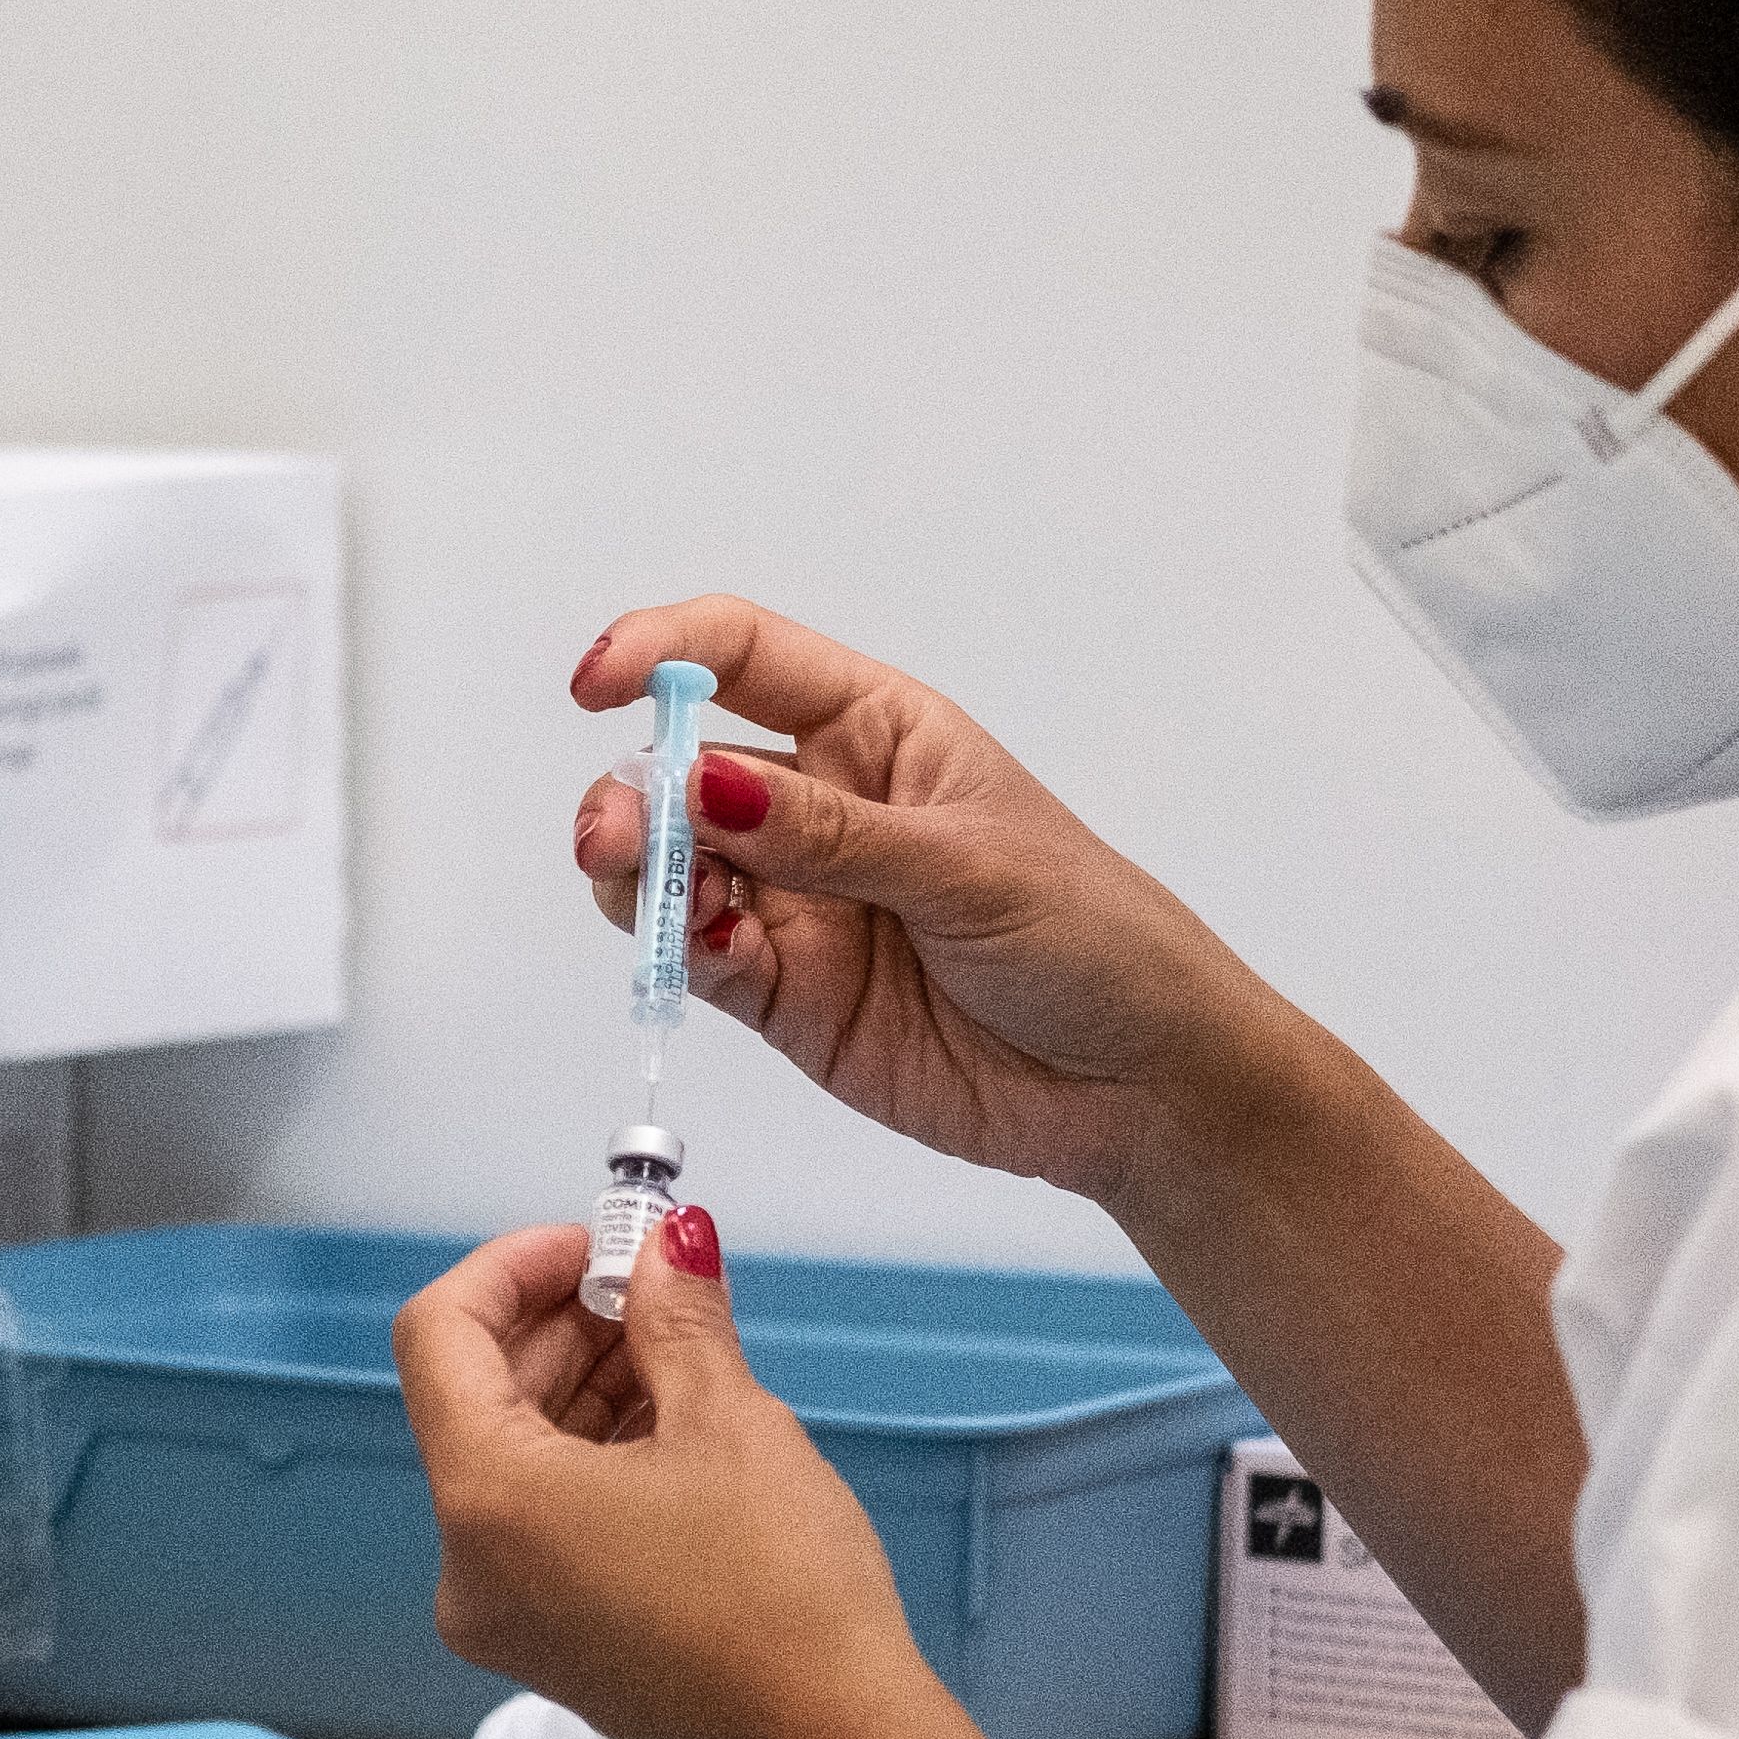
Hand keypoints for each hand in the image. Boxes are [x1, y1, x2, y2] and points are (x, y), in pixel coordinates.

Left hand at [392, 1211, 1015, 1738]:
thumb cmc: (782, 1604)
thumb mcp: (730, 1423)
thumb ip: (678, 1318)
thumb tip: (669, 1247)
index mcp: (485, 1500)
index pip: (439, 1334)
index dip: (513, 1266)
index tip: (594, 1243)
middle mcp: (469, 1566)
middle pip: (476, 1395)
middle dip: (562, 1323)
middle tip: (655, 1280)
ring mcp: (507, 1615)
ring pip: (515, 1457)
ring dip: (585, 1385)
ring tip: (683, 1347)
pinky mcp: (554, 1644)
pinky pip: (546, 1519)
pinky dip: (595, 1456)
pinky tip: (678, 1423)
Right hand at [570, 599, 1295, 1214]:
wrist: (1141, 1087)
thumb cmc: (1095, 941)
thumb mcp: (972, 870)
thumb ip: (834, 836)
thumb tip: (707, 783)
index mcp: (878, 733)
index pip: (744, 657)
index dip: (661, 651)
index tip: (598, 684)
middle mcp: (823, 808)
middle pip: (681, 769)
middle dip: (635, 792)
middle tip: (622, 838)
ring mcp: (800, 904)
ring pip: (672, 867)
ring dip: (641, 874)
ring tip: (661, 902)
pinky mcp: (789, 995)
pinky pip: (703, 960)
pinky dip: (682, 954)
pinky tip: (713, 956)